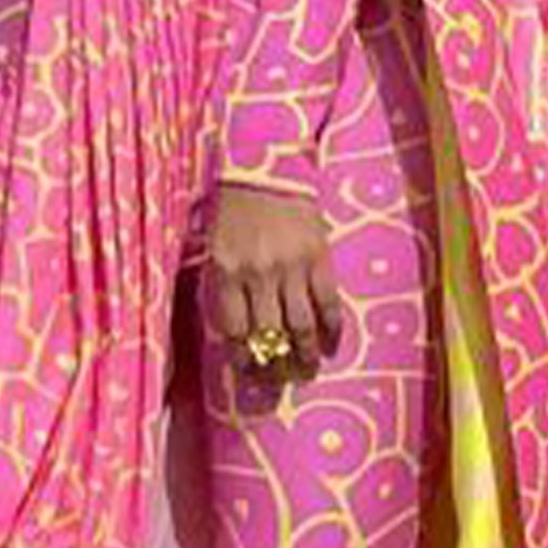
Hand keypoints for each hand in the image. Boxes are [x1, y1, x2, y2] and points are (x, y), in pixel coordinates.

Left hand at [207, 179, 343, 378]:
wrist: (266, 167)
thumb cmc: (235, 209)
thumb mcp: (216, 248)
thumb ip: (224, 287)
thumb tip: (237, 332)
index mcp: (227, 273)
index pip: (235, 332)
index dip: (244, 360)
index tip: (252, 374)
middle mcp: (258, 275)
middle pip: (269, 336)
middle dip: (276, 366)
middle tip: (282, 380)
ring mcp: (291, 268)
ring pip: (301, 327)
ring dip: (306, 356)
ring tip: (308, 370)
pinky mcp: (319, 259)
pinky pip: (328, 304)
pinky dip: (331, 330)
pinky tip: (331, 345)